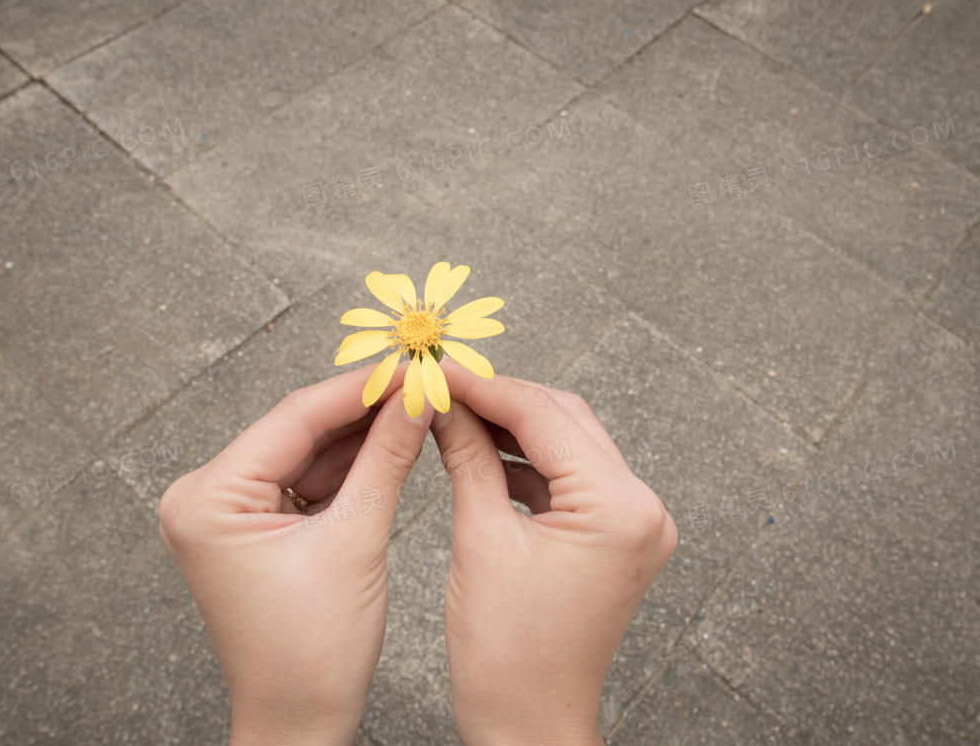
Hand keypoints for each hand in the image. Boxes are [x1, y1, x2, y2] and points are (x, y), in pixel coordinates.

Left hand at [158, 365, 433, 745]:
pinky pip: (304, 481)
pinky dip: (347, 467)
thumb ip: (385, 460)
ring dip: (359, 434)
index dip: (359, 388)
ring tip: (414, 407)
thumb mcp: (355, 542)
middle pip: (296, 431)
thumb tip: (416, 399)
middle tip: (418, 380)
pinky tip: (390, 443)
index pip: (293, 419)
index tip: (408, 363)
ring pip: (304, 453)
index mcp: (207, 500)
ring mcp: (226, 513)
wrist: (298, 723)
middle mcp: (205, 499)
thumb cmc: (311, 656)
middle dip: (362, 409)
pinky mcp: (252, 528)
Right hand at [431, 362, 676, 745]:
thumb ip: (466, 457)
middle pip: (565, 420)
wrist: (531, 724)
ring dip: (514, 428)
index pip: (545, 417)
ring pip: (570, 444)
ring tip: (455, 417)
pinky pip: (573, 479)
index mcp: (618, 509)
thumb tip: (443, 401)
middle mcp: (642, 509)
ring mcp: (637, 524)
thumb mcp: (479, 540)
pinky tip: (483, 456)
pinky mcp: (620, 538)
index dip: (484, 387)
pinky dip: (530, 464)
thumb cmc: (506, 655)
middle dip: (501, 400)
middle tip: (443, 388)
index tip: (438, 369)